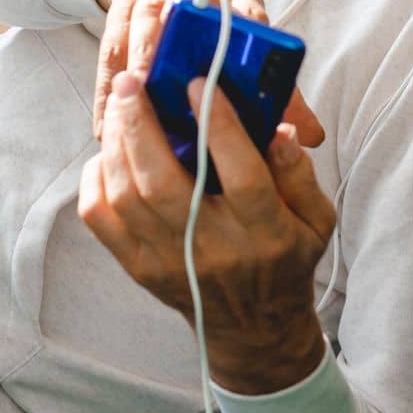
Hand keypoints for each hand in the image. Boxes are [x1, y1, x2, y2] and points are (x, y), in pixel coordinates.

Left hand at [78, 70, 333, 393]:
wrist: (253, 331)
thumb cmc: (286, 258)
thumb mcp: (316, 218)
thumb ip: (300, 173)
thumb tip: (279, 129)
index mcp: (264, 232)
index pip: (241, 173)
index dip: (219, 125)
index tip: (199, 82)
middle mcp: (213, 247)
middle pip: (164, 183)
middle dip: (142, 125)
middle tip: (134, 81)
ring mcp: (169, 261)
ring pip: (127, 196)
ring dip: (117, 143)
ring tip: (121, 103)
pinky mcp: (139, 268)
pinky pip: (101, 219)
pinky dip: (96, 180)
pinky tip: (108, 152)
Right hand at [89, 0, 322, 151]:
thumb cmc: (212, 14)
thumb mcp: (248, 38)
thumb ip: (280, 88)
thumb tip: (312, 137)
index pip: (246, 14)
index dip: (243, 41)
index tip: (241, 77)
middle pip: (186, 14)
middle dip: (179, 48)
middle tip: (173, 92)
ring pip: (143, 25)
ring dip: (137, 65)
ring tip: (136, 107)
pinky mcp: (120, 9)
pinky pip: (111, 50)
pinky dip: (108, 89)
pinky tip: (106, 128)